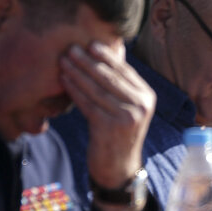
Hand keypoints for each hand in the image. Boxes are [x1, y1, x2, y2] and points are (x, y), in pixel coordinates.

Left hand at [60, 41, 154, 190]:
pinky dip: (75, 91)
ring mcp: (127, 116)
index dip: (107, 56)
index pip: (125, 71)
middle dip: (89, 61)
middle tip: (72, 48)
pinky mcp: (110, 126)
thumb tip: (108, 57)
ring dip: (78, 73)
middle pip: (110, 78)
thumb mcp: (127, 109)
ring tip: (64, 61)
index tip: (90, 44)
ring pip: (97, 89)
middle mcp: (141, 105)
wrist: (118, 166)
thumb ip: (122, 88)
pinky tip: (64, 81)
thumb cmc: (118, 134)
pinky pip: (89, 104)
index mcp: (147, 97)